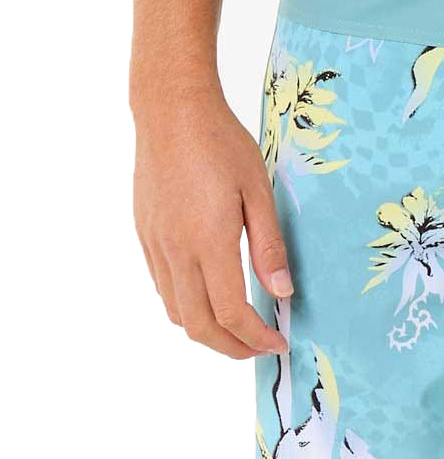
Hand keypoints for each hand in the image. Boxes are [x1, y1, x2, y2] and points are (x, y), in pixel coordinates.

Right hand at [133, 87, 290, 358]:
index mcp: (208, 241)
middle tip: (260, 348)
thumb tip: (282, 292)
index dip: (256, 337)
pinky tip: (211, 297)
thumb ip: (269, 247)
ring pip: (176, 312)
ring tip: (239, 329)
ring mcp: (156, 245)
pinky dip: (188, 307)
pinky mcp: (146, 236)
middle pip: (199, 325)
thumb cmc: (221, 143)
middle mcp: (176, 250)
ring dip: (208, 331)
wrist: (170, 111)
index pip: (231, 313)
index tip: (278, 342)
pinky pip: (164, 288)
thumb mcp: (259, 191)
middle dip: (232, 348)